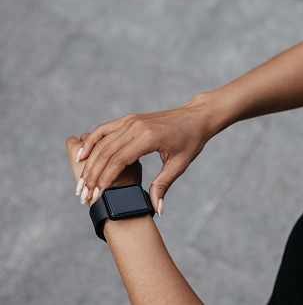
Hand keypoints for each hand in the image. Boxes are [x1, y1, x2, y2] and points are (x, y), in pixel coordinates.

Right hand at [74, 97, 219, 211]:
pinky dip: (92, 142)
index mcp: (149, 137)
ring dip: (89, 163)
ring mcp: (131, 121)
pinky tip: (81, 156)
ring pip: (102, 142)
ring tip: (80, 183)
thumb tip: (156, 209)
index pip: (119, 160)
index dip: (105, 179)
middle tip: (83, 195)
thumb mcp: (179, 164)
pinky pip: (104, 130)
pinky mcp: (129, 119)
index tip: (97, 196)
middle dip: (92, 175)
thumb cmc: (191, 141)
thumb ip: (163, 185)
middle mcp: (136, 126)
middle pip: (106, 153)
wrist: (196, 117)